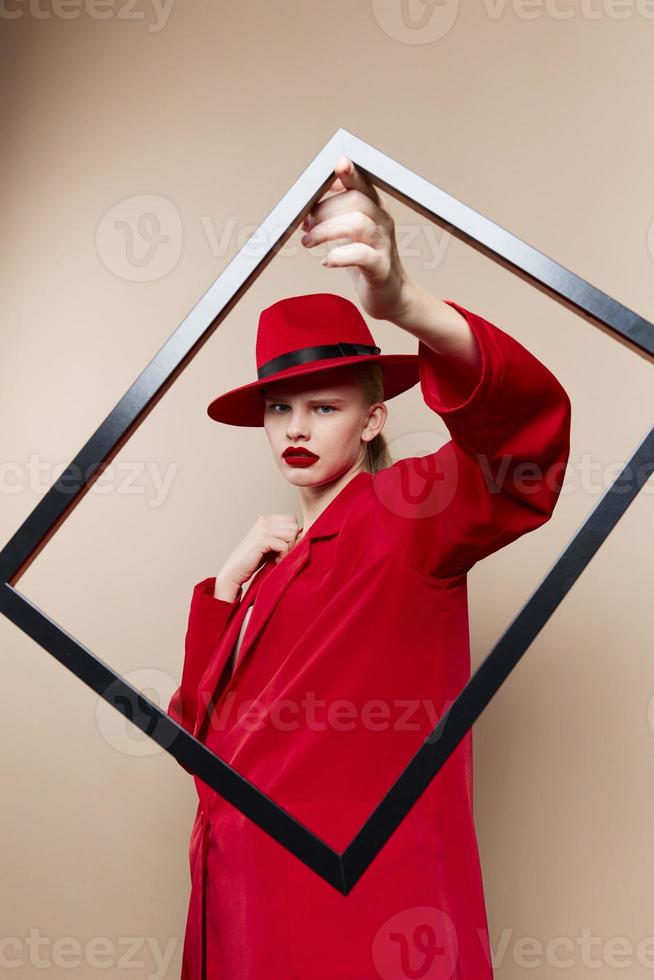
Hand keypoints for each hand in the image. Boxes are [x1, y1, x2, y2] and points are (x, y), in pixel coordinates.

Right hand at [216, 514, 302, 589]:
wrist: (234, 572)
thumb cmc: (254, 560)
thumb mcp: (272, 545)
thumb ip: (284, 537)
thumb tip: (304, 533)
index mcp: (266, 520)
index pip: (292, 520)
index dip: (293, 535)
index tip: (284, 548)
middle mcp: (264, 521)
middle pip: (294, 525)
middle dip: (293, 541)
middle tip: (283, 553)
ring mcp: (262, 529)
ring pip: (291, 533)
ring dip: (288, 549)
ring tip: (279, 557)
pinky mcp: (261, 540)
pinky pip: (284, 545)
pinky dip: (283, 556)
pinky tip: (275, 561)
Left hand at [300, 155, 413, 322]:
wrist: (391, 295)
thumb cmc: (367, 260)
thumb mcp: (352, 231)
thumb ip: (336, 211)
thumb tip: (311, 196)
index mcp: (375, 208)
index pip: (363, 183)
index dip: (351, 173)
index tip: (336, 165)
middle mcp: (382, 222)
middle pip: (355, 201)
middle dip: (324, 209)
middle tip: (305, 224)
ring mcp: (384, 245)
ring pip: (357, 223)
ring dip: (325, 231)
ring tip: (308, 242)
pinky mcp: (380, 268)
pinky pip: (361, 255)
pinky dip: (339, 256)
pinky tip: (326, 261)